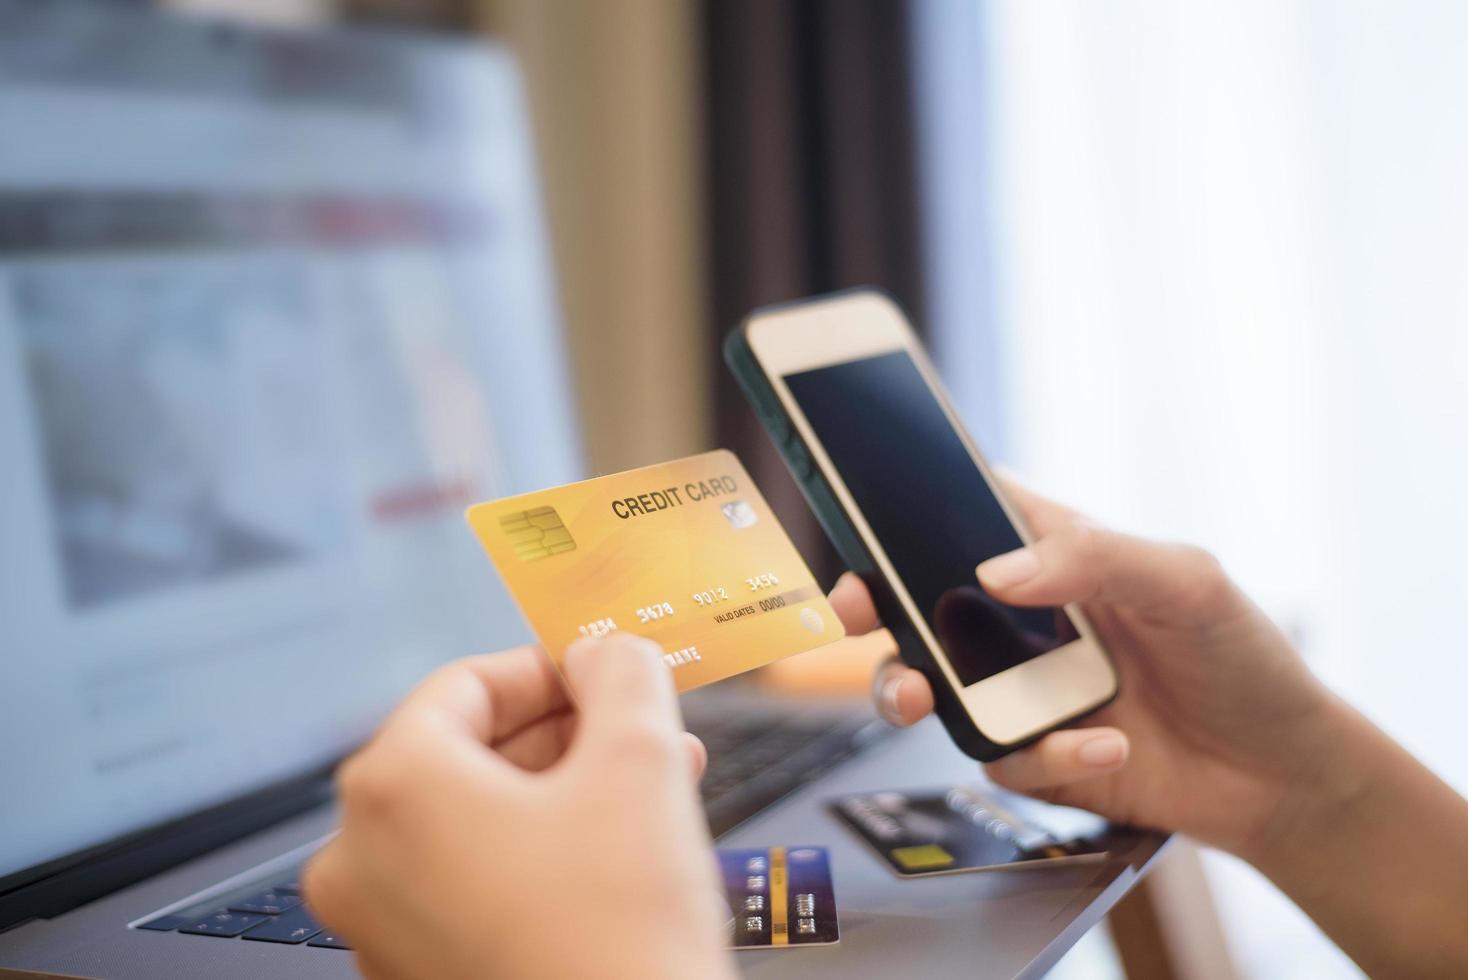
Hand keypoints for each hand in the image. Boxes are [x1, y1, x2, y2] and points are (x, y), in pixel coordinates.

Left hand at [304, 636, 734, 979]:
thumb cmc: (614, 940)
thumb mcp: (639, 764)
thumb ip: (621, 675)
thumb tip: (607, 652)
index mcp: (392, 788)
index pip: (468, 682)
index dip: (551, 666)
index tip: (603, 670)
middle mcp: (361, 859)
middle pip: (470, 752)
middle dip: (571, 733)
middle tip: (639, 727)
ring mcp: (383, 928)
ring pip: (480, 821)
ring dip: (568, 792)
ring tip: (652, 786)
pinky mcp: (420, 975)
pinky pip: (476, 883)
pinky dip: (541, 855)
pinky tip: (617, 852)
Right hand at [837, 477, 1337, 855]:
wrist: (1283, 778)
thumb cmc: (1242, 658)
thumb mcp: (1184, 582)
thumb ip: (1093, 560)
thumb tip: (994, 573)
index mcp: (1054, 557)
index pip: (963, 517)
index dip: (903, 514)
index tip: (862, 521)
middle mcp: (1024, 621)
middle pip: (917, 604)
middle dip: (869, 606)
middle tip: (851, 611)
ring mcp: (1021, 690)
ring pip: (928, 686)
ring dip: (911, 689)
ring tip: (928, 698)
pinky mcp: (1034, 756)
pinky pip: (998, 758)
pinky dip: (1045, 756)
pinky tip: (1105, 747)